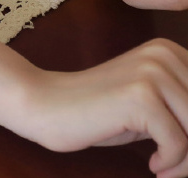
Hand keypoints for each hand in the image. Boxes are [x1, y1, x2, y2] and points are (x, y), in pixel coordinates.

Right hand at [21, 39, 187, 177]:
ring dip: (187, 161)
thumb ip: (183, 110)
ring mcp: (152, 73)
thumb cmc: (96, 112)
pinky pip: (179, 144)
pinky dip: (170, 163)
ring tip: (165, 167)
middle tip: (176, 165)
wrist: (44, 105)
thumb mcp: (150, 106)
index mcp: (170, 51)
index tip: (184, 150)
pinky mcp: (140, 97)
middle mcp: (164, 56)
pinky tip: (151, 164)